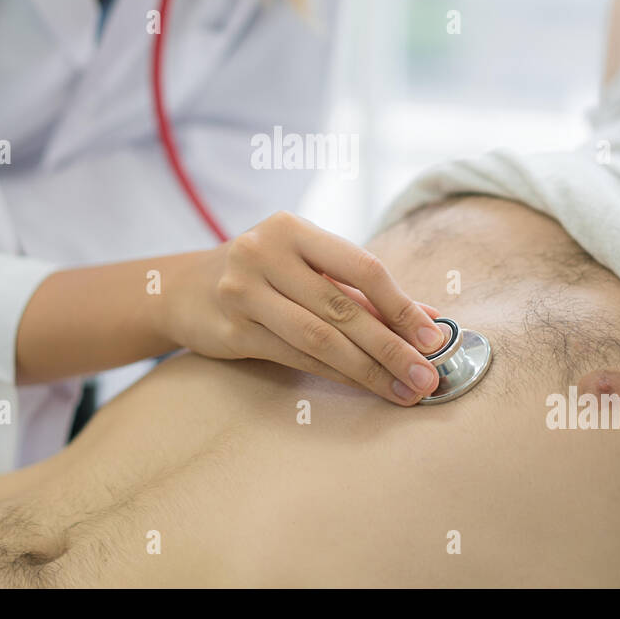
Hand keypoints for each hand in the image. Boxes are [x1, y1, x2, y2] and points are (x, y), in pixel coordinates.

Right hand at [165, 211, 445, 404]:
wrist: (183, 289)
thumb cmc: (262, 273)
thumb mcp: (305, 265)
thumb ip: (360, 289)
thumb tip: (428, 320)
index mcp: (292, 228)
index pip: (361, 267)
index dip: (402, 305)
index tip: (435, 338)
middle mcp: (264, 253)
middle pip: (344, 308)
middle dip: (393, 347)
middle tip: (428, 377)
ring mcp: (244, 291)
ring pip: (321, 338)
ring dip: (369, 369)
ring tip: (405, 390)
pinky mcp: (232, 330)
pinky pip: (297, 357)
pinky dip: (337, 375)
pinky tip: (365, 386)